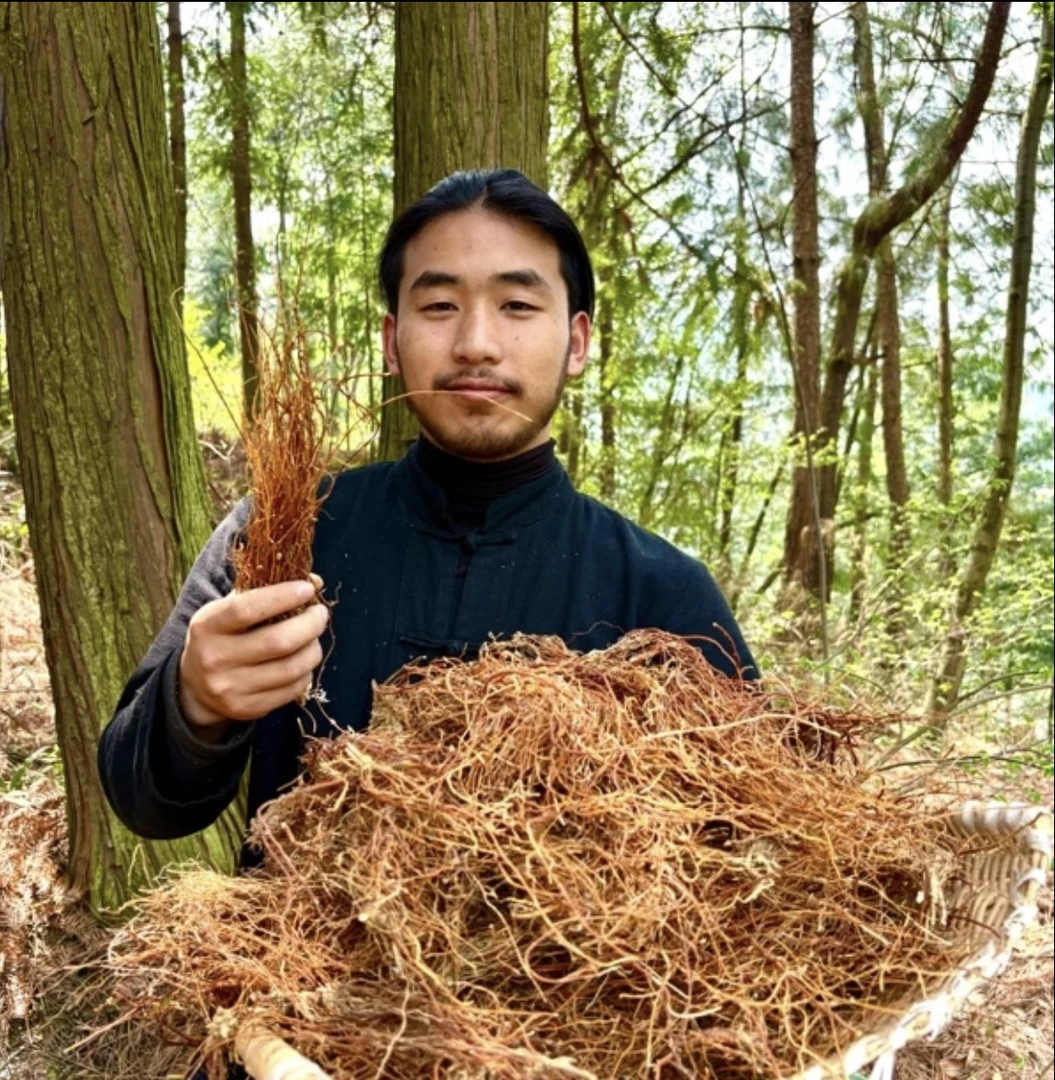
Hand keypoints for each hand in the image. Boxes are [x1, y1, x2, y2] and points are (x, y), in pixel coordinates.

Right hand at [178, 578, 328, 737]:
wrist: (195, 686)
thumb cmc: (221, 636)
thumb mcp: (227, 609)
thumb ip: (264, 593)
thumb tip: (315, 581)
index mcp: (207, 626)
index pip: (247, 609)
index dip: (282, 597)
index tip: (307, 588)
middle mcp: (215, 659)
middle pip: (278, 642)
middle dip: (310, 624)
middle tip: (320, 614)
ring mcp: (230, 688)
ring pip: (291, 668)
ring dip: (313, 649)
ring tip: (313, 638)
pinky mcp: (246, 709)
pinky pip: (291, 690)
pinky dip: (306, 672)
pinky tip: (303, 662)